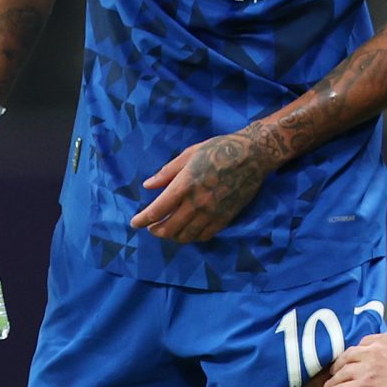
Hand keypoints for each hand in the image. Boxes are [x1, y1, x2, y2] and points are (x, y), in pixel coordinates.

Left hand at [130, 129, 276, 243]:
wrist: (252, 156)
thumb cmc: (218, 149)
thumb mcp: (189, 154)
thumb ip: (167, 172)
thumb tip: (148, 185)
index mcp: (183, 185)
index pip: (157, 210)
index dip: (142, 220)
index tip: (134, 223)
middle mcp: (195, 204)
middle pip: (169, 228)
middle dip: (156, 231)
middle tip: (151, 227)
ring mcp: (211, 213)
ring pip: (186, 236)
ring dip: (173, 237)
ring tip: (168, 231)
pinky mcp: (225, 218)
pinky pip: (205, 236)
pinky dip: (192, 237)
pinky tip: (188, 232)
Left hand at [315, 331, 386, 386]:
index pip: (363, 343)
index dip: (355, 354)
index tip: (352, 361)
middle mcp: (375, 349)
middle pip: (348, 355)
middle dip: (340, 364)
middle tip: (335, 372)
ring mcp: (368, 367)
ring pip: (342, 372)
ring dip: (333, 380)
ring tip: (328, 386)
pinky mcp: (363, 385)